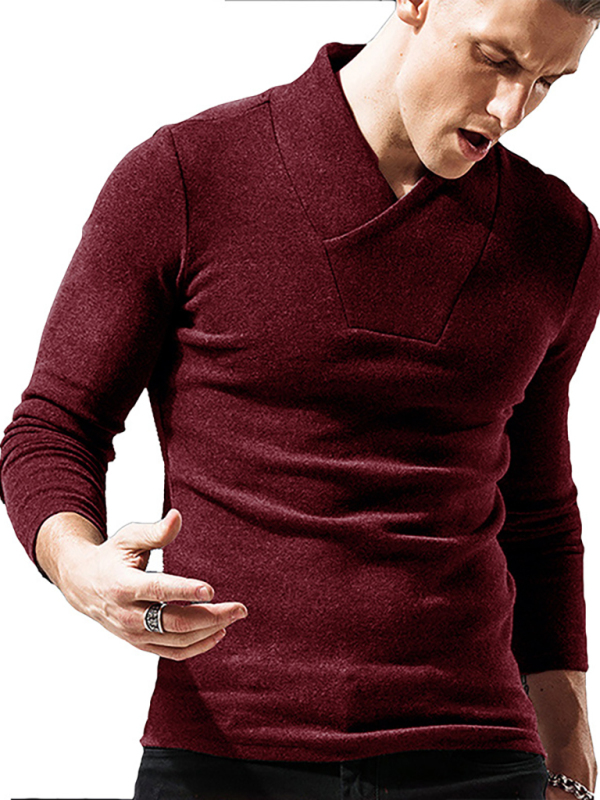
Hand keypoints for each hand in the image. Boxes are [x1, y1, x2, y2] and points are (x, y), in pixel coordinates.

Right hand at [55, 508, 247, 658]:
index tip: (211, 590)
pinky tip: (217, 633)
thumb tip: (178, 516)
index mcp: (123, 585)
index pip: (157, 590)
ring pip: (177, 641)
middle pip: (174, 622)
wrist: (84, 585)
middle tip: (240, 608)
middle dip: (211, 616)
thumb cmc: (112, 556)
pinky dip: (197, 646)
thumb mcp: (129, 538)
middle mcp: (127, 614)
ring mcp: (133, 633)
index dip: (184, 590)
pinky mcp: (140, 644)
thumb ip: (155, 532)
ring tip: (233, 616)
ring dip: (209, 632)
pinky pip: (172, 652)